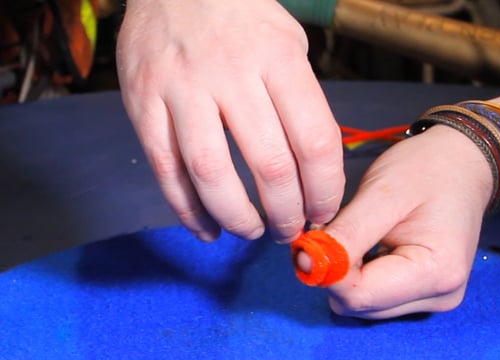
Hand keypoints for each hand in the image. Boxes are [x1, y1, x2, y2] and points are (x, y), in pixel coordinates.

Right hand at [116, 0, 344, 242]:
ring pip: (211, 174)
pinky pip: (165, 169)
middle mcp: (231, 74)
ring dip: (237, 217)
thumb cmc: (242, 16)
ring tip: (252, 231)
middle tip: (289, 229)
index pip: (315, 141)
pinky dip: (187, 210)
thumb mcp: (289, 43)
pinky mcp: (143, 103)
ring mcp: (181, 89)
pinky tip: (207, 227)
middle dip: (286, 213)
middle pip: (269, 165)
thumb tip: (312, 169)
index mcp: (278, 59)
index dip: (325, 189)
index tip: (324, 210)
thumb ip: (301, 101)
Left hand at [323, 126, 493, 318]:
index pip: (359, 295)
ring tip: (358, 231)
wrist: (462, 163)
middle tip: (336, 228)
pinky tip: (369, 243)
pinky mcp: (422, 294)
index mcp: (437, 273)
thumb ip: (346, 234)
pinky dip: (360, 272)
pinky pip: (374, 296)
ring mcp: (432, 298)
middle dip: (336, 271)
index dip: (327, 270)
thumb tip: (307, 264)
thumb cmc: (428, 169)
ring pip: (363, 303)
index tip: (313, 238)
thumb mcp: (382, 194)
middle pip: (360, 304)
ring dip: (347, 272)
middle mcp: (439, 296)